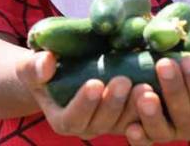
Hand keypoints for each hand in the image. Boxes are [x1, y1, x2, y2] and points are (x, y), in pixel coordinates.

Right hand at [15, 50, 138, 138]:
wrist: (64, 72)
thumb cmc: (45, 71)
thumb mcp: (31, 67)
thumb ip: (34, 67)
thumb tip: (46, 62)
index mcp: (63, 120)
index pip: (72, 119)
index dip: (84, 104)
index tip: (94, 83)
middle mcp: (88, 128)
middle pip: (102, 123)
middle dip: (113, 103)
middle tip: (124, 81)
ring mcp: (110, 124)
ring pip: (125, 123)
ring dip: (135, 107)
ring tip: (144, 85)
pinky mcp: (129, 117)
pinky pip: (142, 119)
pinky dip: (150, 108)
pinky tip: (158, 89)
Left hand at [124, 47, 189, 145]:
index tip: (188, 60)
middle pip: (184, 116)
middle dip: (174, 90)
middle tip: (164, 64)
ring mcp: (170, 132)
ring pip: (162, 131)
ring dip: (152, 115)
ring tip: (144, 92)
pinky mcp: (150, 132)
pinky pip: (144, 140)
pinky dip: (138, 137)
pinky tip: (130, 127)